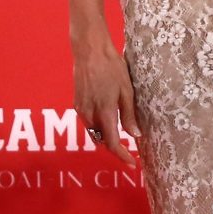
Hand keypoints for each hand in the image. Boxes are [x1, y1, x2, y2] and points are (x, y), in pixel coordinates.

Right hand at [73, 49, 143, 170]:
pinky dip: (98, 128)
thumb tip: (135, 135)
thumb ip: (129, 115)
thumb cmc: (111, 67)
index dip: (123, 156)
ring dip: (106, 138)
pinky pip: (88, 123)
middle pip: (102, 141)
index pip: (113, 143)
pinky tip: (108, 122)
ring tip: (121, 137)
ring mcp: (81, 109)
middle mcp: (89, 114)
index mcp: (104, 112)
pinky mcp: (77, 104)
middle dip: (115, 148)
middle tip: (130, 150)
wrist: (89, 50)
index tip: (132, 163)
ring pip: (94, 133)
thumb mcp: (127, 90)